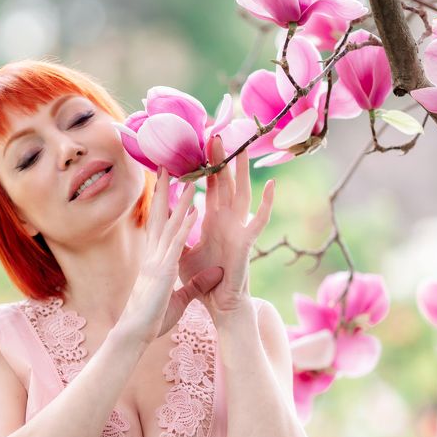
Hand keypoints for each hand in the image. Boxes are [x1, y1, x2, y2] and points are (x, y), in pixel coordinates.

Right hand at [121, 168, 223, 343]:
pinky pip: (178, 243)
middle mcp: (155, 255)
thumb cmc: (152, 319)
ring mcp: (158, 261)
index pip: (161, 225)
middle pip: (161, 216)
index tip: (167, 183)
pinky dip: (187, 225)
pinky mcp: (164, 271)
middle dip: (165, 190)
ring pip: (170, 223)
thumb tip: (214, 273)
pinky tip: (195, 208)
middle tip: (167, 165)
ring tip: (187, 176)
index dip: (164, 203)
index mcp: (156, 260)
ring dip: (179, 199)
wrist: (135, 334)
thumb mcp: (180, 298)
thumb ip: (197, 284)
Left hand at [179, 135, 274, 321]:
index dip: (204, 165)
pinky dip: (267, 203)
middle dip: (220, 158)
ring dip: (241, 171)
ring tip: (242, 147)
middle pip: (224, 182)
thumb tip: (165, 220)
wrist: (219, 304)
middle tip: (215, 132)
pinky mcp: (246, 242)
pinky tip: (271, 185)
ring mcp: (238, 229)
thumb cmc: (204, 280)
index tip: (199, 142)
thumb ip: (179, 233)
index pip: (208, 186)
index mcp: (213, 220)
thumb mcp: (184, 252)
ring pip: (241, 193)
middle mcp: (227, 220)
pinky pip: (258, 220)